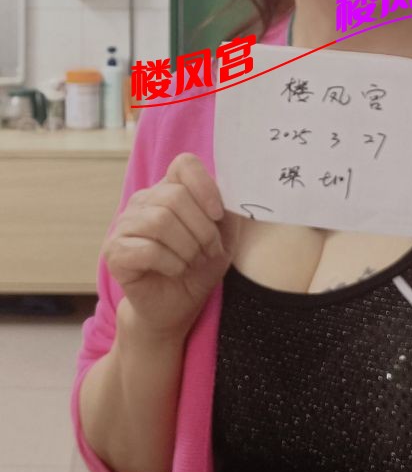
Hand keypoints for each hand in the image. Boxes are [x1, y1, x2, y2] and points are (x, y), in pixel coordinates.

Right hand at [103, 153, 240, 339]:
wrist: (176, 307)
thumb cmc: (199, 267)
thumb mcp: (224, 236)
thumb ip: (228, 208)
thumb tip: (236, 189)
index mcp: (169, 189)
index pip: (184, 165)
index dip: (205, 187)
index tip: (218, 215)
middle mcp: (143, 201)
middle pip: (175, 196)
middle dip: (202, 229)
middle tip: (209, 251)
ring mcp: (124, 225)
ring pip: (160, 221)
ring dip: (187, 248)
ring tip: (193, 262)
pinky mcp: (115, 252)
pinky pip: (147, 249)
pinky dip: (171, 263)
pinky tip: (176, 271)